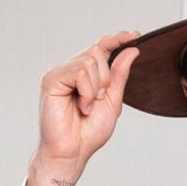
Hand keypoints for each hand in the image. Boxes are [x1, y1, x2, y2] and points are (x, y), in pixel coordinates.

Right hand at [27, 31, 140, 185]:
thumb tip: (131, 50)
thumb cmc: (89, 131)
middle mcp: (70, 70)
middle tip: (98, 100)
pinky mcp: (51, 80)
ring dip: (96, 88)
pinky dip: (86, 91)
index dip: (117, 39)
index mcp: (85, 74)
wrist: (73, 150)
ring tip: (87, 106)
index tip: (135, 35)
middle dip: (106, 77)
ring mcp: (59, 73)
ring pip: (89, 61)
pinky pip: (78, 72)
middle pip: (97, 52)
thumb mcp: (112, 100)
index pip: (101, 47)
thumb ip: (119, 75)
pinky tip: (81, 106)